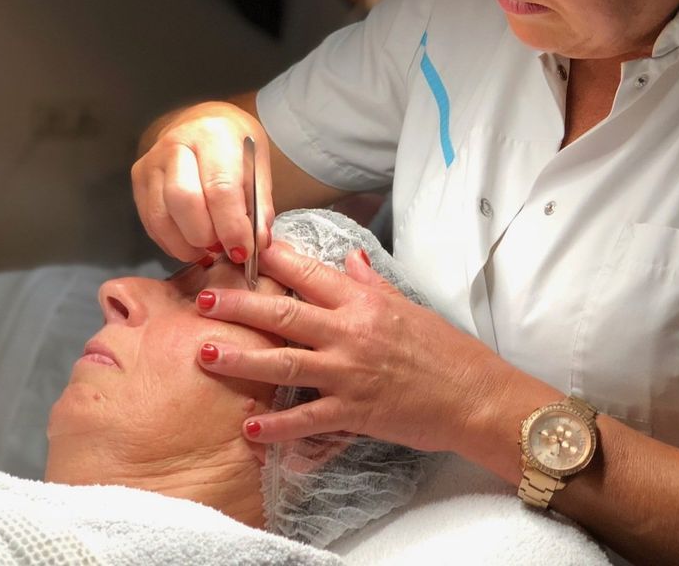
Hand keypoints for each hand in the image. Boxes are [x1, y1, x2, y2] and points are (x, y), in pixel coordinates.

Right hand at [131, 101, 272, 262]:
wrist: (204, 123)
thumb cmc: (235, 145)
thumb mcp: (258, 165)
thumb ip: (259, 204)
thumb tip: (257, 242)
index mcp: (212, 135)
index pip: (220, 188)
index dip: (232, 227)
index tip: (244, 250)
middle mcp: (176, 144)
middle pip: (184, 202)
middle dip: (206, 236)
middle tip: (225, 248)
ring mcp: (151, 162)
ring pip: (162, 217)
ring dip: (187, 245)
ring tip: (209, 249)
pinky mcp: (138, 180)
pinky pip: (151, 222)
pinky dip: (172, 243)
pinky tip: (191, 244)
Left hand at [190, 241, 526, 452]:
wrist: (475, 396)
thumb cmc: (445, 351)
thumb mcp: (408, 306)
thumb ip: (371, 284)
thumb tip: (349, 258)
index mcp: (363, 303)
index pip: (309, 274)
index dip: (273, 261)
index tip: (242, 250)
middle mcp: (351, 333)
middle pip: (284, 315)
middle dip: (238, 306)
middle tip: (203, 298)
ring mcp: (350, 374)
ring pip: (285, 363)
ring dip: (242, 359)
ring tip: (205, 354)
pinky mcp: (355, 412)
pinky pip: (308, 420)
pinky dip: (278, 426)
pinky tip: (250, 428)